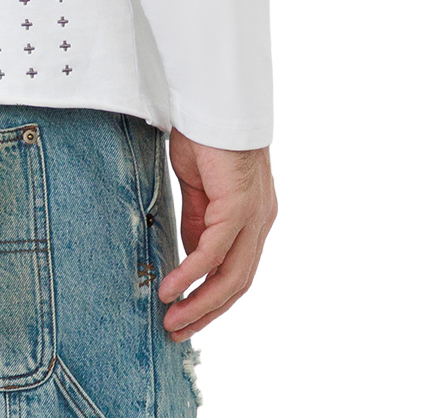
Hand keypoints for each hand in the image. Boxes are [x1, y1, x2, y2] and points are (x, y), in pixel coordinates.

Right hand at [158, 129, 275, 341]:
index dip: (213, 296)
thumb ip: (198, 221)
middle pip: (239, 283)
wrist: (214, 100)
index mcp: (253, 217)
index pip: (238, 270)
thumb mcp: (198, 186)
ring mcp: (253, 216)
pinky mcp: (239, 207)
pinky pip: (214, 251)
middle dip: (207, 311)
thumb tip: (191, 257)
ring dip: (201, 302)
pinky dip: (192, 274)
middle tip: (178, 330)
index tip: (187, 314)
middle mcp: (260, 222)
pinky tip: (171, 288)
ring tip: (172, 320)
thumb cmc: (205, 135)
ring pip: (232, 276)